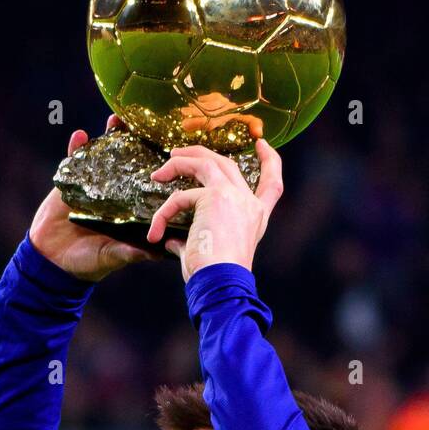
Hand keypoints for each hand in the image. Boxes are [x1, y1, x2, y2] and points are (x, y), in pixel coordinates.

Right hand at [29, 116, 158, 282]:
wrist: (52, 262)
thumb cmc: (87, 263)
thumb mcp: (112, 256)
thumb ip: (130, 252)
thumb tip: (157, 253)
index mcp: (127, 210)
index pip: (145, 185)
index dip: (156, 169)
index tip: (168, 152)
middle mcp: (113, 195)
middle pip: (126, 163)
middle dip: (134, 143)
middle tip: (143, 125)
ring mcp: (92, 187)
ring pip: (102, 157)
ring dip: (108, 137)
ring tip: (115, 120)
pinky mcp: (69, 184)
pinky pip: (72, 161)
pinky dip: (75, 147)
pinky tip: (79, 135)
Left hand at [146, 136, 282, 280]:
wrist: (221, 284)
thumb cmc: (217, 279)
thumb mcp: (211, 255)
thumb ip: (194, 242)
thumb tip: (173, 242)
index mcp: (256, 219)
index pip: (273, 184)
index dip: (270, 161)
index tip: (261, 145)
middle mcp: (250, 204)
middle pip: (228, 164)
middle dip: (201, 154)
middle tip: (178, 154)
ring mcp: (234, 196)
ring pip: (207, 162)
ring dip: (181, 162)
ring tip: (160, 172)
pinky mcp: (215, 196)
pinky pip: (181, 195)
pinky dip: (164, 212)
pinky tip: (155, 231)